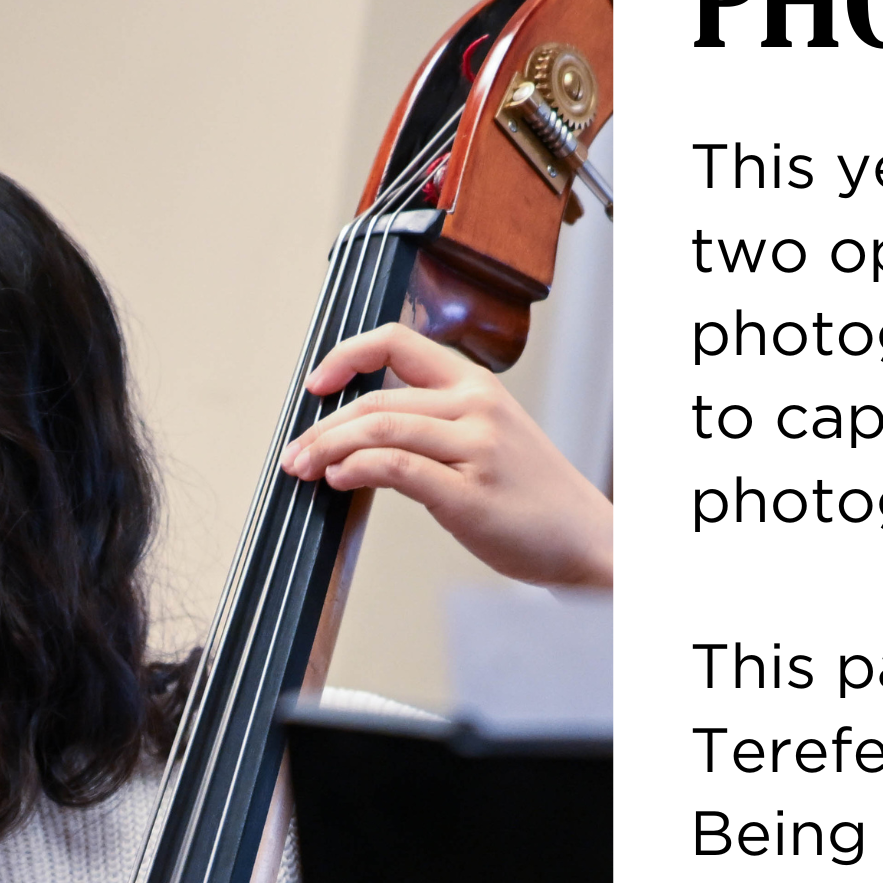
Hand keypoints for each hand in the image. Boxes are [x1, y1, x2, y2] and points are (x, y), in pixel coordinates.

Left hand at [278, 324, 611, 590]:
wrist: (587, 539)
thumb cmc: (535, 497)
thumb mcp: (491, 437)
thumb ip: (437, 424)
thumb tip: (365, 432)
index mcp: (477, 384)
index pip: (398, 342)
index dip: (347, 356)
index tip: (317, 384)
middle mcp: (476, 407)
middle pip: (377, 399)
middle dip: (323, 426)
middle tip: (295, 452)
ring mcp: (475, 448)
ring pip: (380, 429)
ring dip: (329, 449)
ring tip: (305, 469)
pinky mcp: (469, 494)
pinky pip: (396, 468)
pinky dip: (356, 470)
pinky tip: (339, 480)